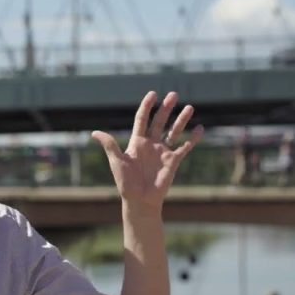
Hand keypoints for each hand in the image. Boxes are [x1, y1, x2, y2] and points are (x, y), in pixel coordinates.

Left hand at [92, 91, 202, 212]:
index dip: (147, 106)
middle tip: (174, 95)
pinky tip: (200, 128)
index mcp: (137, 142)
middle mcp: (151, 144)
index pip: (142, 119)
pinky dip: (193, 139)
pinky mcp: (173, 161)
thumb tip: (94, 132)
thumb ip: (110, 145)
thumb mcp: (116, 161)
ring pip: (174, 131)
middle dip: (166, 108)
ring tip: (190, 107)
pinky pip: (185, 147)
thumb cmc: (126, 182)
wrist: (140, 200)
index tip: (153, 94)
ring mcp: (163, 152)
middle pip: (159, 121)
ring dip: (181, 120)